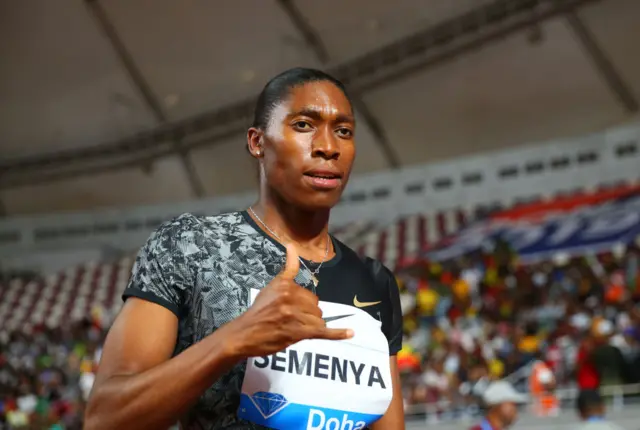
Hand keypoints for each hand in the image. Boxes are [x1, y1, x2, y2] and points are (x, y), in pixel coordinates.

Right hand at [230, 243, 352, 357]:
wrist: (243, 334)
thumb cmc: (258, 311)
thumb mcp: (271, 286)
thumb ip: (287, 270)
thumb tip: (292, 245)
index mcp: (286, 285)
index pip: (309, 294)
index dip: (305, 303)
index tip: (303, 305)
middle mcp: (291, 298)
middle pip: (316, 307)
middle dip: (308, 315)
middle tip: (290, 321)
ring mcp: (295, 315)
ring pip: (318, 320)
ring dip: (310, 326)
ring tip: (293, 329)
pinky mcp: (298, 332)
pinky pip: (323, 332)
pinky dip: (338, 333)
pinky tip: (350, 333)